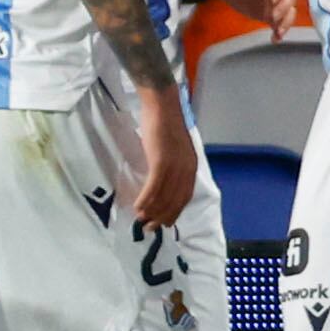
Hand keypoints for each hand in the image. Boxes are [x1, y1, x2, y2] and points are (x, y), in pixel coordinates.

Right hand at [130, 85, 195, 227]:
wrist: (161, 103)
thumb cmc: (164, 123)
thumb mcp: (174, 148)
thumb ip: (172, 165)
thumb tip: (162, 183)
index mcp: (191, 166)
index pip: (185, 197)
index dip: (174, 212)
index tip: (164, 223)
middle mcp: (186, 169)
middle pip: (175, 200)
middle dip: (162, 217)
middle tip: (149, 227)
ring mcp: (175, 165)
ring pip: (163, 195)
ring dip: (151, 210)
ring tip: (140, 219)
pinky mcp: (161, 160)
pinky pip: (154, 186)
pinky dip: (146, 199)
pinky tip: (138, 206)